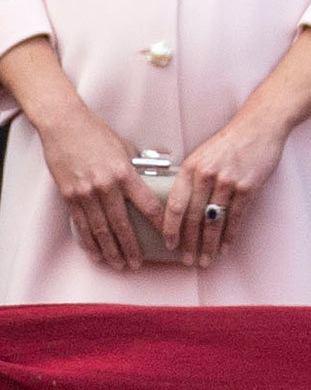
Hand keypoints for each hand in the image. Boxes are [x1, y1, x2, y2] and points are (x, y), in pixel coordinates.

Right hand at [39, 108, 163, 270]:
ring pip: (101, 230)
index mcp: (125, 172)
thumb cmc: (98, 134)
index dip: (159, 222)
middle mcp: (106, 185)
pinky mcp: (70, 196)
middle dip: (131, 247)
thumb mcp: (125, 146)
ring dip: (111, 250)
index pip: (147, 203)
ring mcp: (86, 193)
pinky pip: (81, 225)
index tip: (167, 236)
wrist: (65, 125)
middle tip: (138, 263)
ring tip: (119, 264)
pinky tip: (96, 254)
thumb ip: (137, 166)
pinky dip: (89, 242)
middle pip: (122, 224)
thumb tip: (155, 176)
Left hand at [162, 113, 286, 267]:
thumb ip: (192, 178)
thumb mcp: (203, 154)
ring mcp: (227, 181)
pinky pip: (234, 218)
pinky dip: (229, 237)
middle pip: (192, 218)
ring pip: (213, 222)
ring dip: (208, 246)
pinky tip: (225, 248)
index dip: (170, 229)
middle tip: (188, 261)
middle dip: (189, 244)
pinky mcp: (246, 187)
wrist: (260, 125)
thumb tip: (182, 210)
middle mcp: (206, 174)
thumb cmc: (231, 141)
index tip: (169, 245)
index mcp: (191, 166)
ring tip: (206, 260)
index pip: (174, 204)